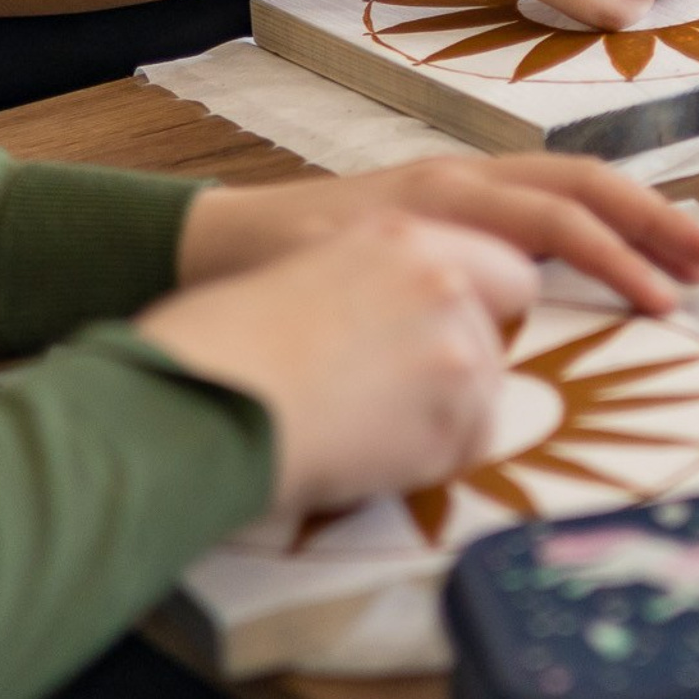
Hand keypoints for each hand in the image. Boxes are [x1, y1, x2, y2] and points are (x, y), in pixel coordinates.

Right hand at [139, 215, 534, 517]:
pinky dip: (427, 462)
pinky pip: (466, 450)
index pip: (502, 268)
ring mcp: (455, 351)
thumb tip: (398, 319)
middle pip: (496, 336)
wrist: (197, 401)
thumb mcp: (307, 268)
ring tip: (360, 427)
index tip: (444, 338)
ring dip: (439, 418)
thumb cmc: (221, 341)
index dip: (479, 308)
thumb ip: (374, 279)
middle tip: (384, 395)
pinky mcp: (451, 423)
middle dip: (458, 367)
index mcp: (403, 235)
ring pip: (486, 395)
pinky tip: (366, 456)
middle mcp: (442, 281)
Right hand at [178, 155, 698, 314]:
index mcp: (467, 185)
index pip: (578, 189)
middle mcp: (459, 184)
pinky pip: (490, 272)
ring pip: (551, 215)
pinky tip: (571, 326)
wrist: (213, 261)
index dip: (647, 216)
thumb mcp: (405, 260)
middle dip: (659, 221)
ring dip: (619, 254)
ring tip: (671, 295)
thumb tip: (529, 319)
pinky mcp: (403, 248)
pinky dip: (546, 295)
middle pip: (582, 187)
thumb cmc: (310, 275)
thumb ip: (470, 276)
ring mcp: (431, 214)